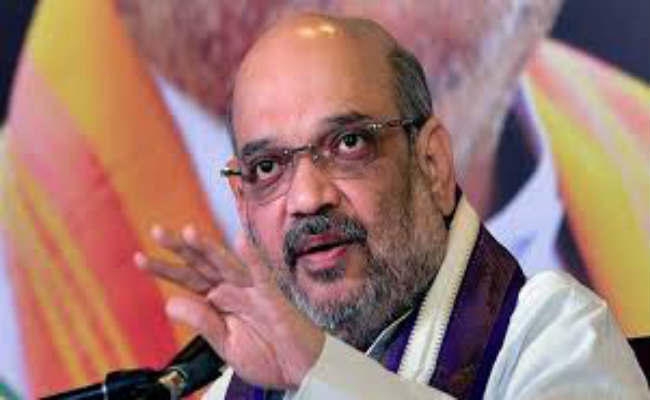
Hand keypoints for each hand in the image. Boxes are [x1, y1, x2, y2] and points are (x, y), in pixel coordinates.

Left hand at [134, 225, 324, 389]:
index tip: (140, 259)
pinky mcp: (272, 298)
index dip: (165, 269)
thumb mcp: (226, 346)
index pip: (188, 280)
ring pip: (226, 265)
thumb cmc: (269, 355)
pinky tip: (240, 241)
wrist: (301, 369)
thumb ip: (202, 323)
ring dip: (208, 248)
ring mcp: (252, 291)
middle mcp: (233, 290)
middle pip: (202, 265)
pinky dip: (251, 258)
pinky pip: (260, 275)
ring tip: (187, 234)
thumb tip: (171, 303)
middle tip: (157, 231)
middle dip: (179, 249)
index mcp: (221, 301)